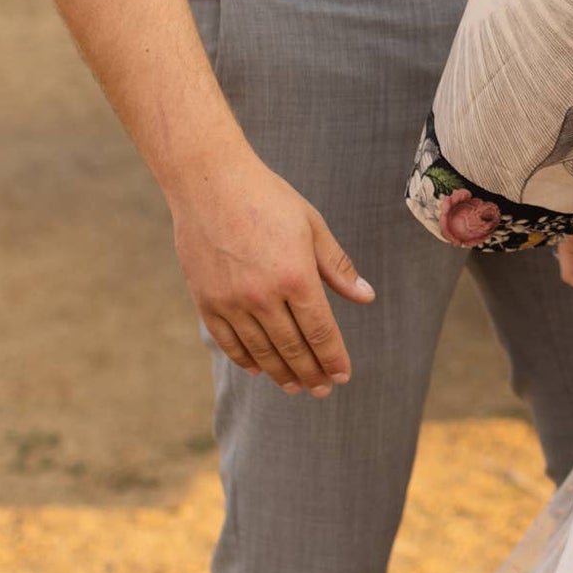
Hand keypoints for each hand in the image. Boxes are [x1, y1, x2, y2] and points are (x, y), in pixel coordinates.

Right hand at [168, 152, 374, 394]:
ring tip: (294, 386)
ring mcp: (231, 302)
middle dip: (311, 373)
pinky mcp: (206, 302)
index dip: (333, 358)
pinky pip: (228, 342)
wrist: (209, 183)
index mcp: (296, 277)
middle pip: (292, 348)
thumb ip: (337, 266)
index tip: (342, 376)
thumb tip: (366, 296)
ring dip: (280, 373)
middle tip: (321, 389)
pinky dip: (245, 359)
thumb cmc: (267, 198)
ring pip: (261, 351)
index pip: (320, 332)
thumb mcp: (312, 226)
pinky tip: (258, 368)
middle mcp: (263, 296)